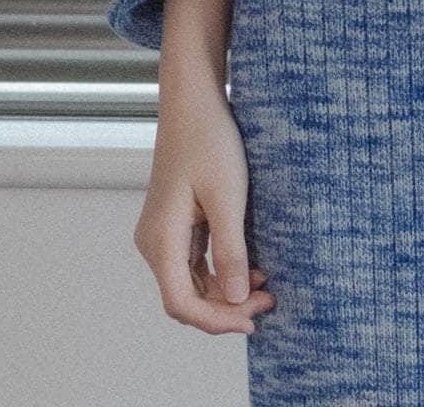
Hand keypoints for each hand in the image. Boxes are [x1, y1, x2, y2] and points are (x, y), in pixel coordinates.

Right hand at [133, 76, 277, 335]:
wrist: (193, 102)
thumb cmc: (209, 141)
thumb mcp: (227, 196)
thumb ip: (231, 251)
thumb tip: (237, 300)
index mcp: (160, 240)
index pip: (182, 303)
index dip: (217, 320)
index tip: (253, 319)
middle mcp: (154, 243)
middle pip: (186, 297)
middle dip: (227, 307)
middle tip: (269, 300)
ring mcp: (163, 234)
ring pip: (192, 282)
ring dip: (226, 291)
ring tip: (266, 285)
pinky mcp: (175, 224)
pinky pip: (195, 262)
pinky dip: (221, 271)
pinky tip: (250, 267)